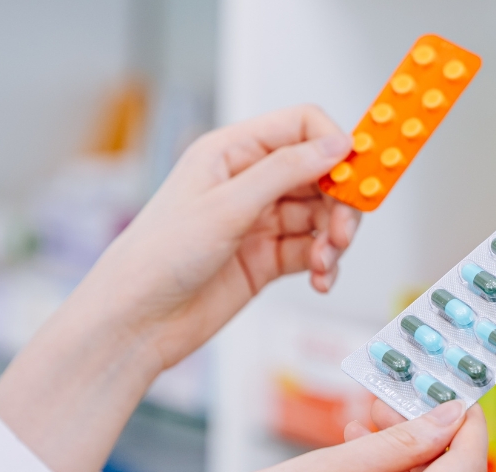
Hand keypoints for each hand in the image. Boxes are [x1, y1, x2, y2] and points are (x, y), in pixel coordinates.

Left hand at [80, 104, 360, 368]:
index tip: (358, 174)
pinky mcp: (264, 259)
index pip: (300, 127)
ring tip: (324, 263)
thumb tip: (335, 144)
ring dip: (333, 239)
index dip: (334, 146)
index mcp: (231, 152)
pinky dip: (323, 265)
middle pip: (319, 175)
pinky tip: (319, 279)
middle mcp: (247, 182)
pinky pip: (310, 252)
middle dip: (340, 202)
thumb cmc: (159, 257)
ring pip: (320, 217)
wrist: (137, 321)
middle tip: (344, 232)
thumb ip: (286, 171)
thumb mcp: (227, 206)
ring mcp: (258, 222)